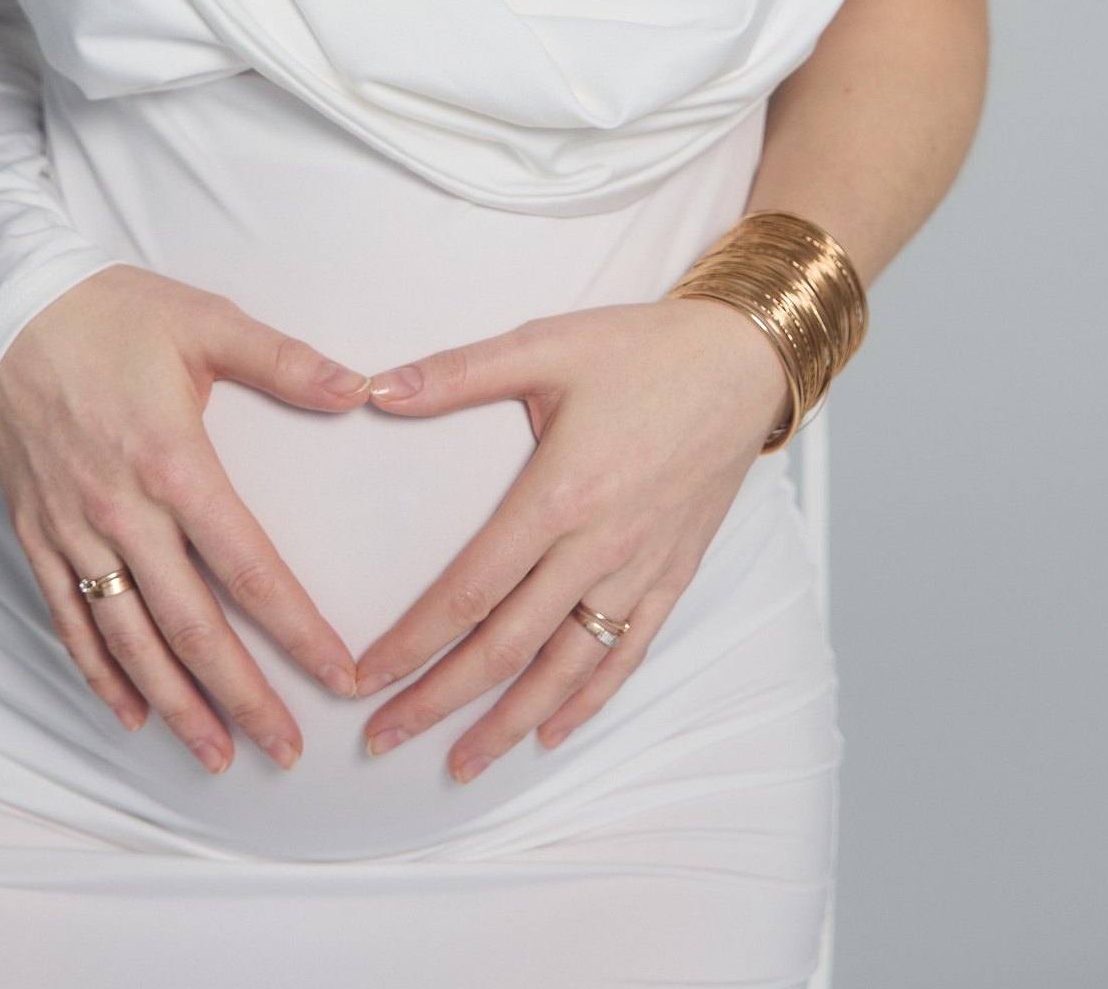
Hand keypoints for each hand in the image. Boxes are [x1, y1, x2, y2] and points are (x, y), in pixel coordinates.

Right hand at [0, 264, 368, 772]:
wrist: (9, 306)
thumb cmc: (113, 312)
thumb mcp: (206, 320)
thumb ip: (285, 361)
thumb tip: (360, 386)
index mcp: (174, 463)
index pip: (249, 569)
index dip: (297, 630)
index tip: (337, 676)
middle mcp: (123, 511)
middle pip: (192, 627)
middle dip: (242, 697)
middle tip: (285, 751)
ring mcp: (73, 530)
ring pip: (129, 640)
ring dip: (176, 704)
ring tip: (217, 755)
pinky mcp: (35, 533)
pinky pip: (68, 620)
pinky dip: (99, 674)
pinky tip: (131, 712)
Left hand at [353, 298, 789, 780]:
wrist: (742, 362)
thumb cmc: (643, 350)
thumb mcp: (545, 345)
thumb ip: (459, 372)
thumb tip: (376, 388)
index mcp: (560, 494)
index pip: (470, 590)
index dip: (413, 642)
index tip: (365, 678)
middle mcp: (599, 546)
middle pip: (506, 647)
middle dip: (439, 700)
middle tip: (383, 739)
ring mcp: (641, 568)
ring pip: (565, 668)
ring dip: (508, 721)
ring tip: (460, 764)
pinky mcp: (673, 574)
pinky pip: (626, 654)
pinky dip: (587, 700)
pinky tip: (552, 732)